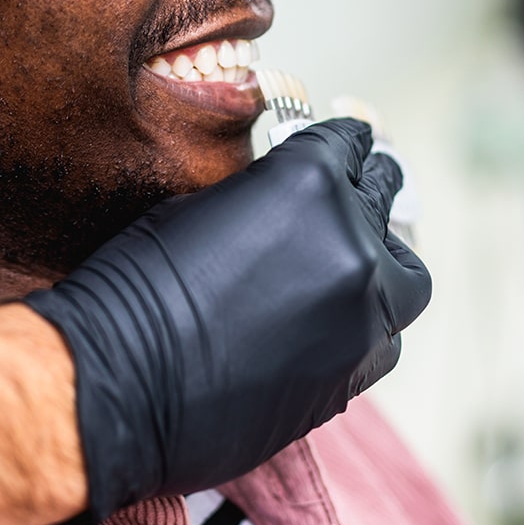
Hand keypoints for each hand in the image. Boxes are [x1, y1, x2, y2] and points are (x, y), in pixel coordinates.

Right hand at [25, 119, 428, 522]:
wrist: (118, 381)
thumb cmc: (135, 286)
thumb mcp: (199, 204)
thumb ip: (263, 197)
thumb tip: (288, 206)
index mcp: (308, 178)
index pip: (349, 143)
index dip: (344, 144)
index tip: (346, 149)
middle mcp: (350, 238)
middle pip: (384, 196)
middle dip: (366, 191)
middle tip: (355, 197)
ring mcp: (361, 310)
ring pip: (405, 276)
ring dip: (381, 266)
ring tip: (352, 271)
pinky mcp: (356, 372)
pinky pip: (386, 339)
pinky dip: (368, 328)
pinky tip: (332, 328)